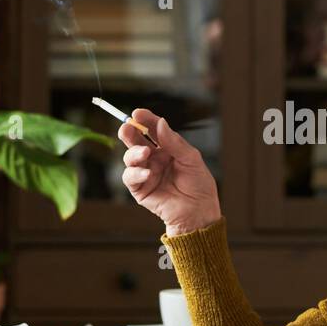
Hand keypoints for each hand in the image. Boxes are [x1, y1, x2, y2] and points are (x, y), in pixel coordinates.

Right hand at [119, 109, 221, 235]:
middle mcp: (154, 159)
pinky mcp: (140, 190)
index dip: (145, 120)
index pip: (153, 130)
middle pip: (136, 141)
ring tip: (145, 152)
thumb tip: (160, 123)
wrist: (199, 212)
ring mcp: (146, 173)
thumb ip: (174, 142)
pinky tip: (146, 173)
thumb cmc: (199, 185)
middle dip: (129, 133)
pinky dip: (136, 173)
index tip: (137, 113)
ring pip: (130, 158)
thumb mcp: (192, 159)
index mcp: (167, 149)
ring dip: (134, 153)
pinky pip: (130, 177)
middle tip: (127, 128)